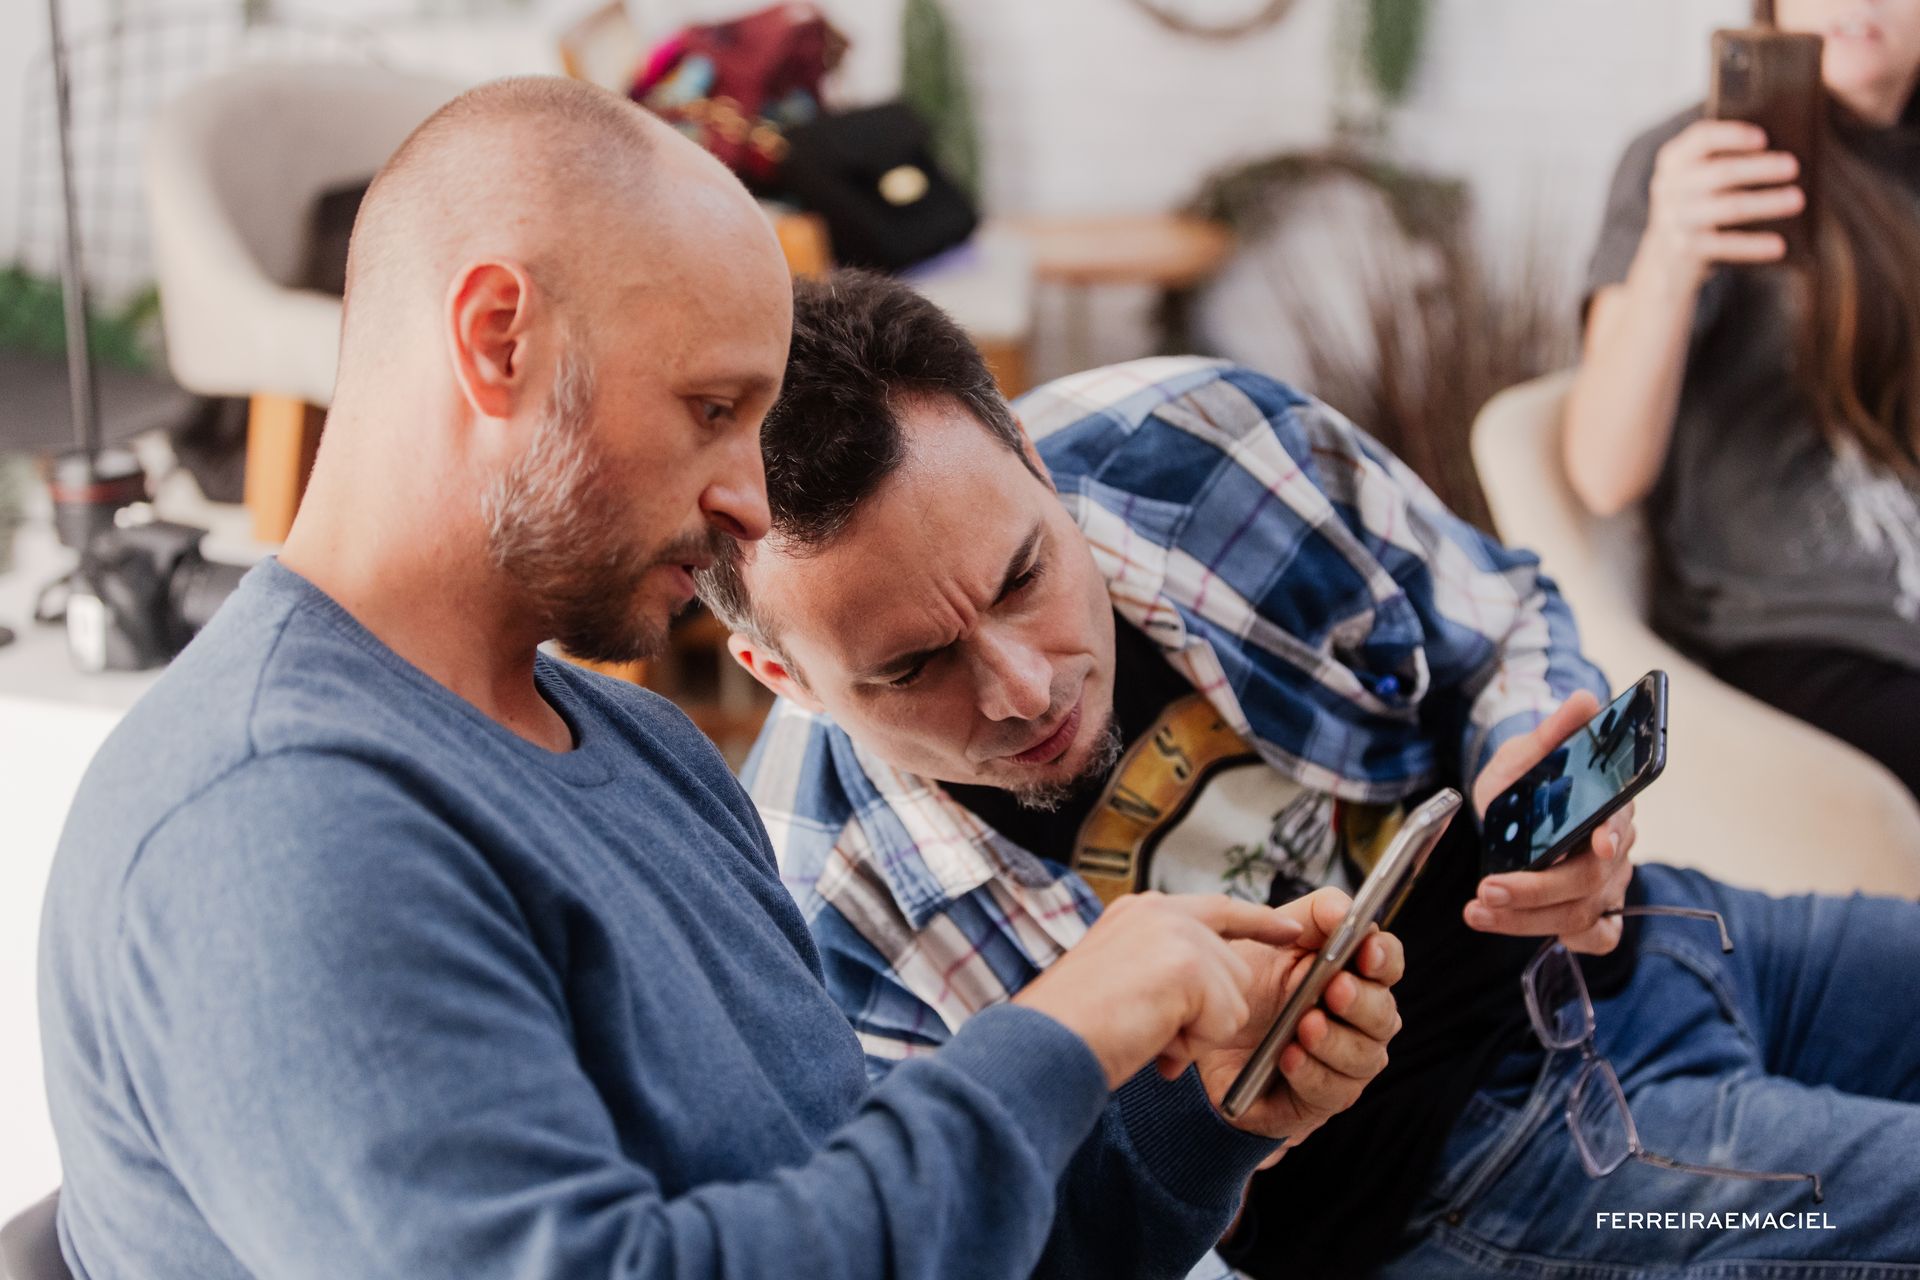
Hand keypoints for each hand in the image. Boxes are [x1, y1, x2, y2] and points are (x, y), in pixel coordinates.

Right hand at [1012, 892, 1302, 1088]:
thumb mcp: (1122, 983)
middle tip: (1154, 1033)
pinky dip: (1194, 1045)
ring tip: (1145, 1031)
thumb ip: (1167, 979)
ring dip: (1196, 1034)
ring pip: (1234, 1001)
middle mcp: (1161, 911)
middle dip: (1206, 1018)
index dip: (1259, 921)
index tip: (1292, 928)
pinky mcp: (1190, 963)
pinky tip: (1154, 1036)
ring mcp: (1177, 933)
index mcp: (1141, 912)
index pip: (1219, 909)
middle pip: (1234, 972)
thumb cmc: (1072, 1028)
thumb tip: (1212, 1011)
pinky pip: (1225, 1022)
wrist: (1044, 1041)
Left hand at [1193, 888, 1404, 1156]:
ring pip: (1363, 1057)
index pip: (1387, 963)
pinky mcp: (1321, 1099)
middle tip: (1334, 989)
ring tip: (1306, 1025)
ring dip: (1335, 1040)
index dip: (1384, 957)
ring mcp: (1345, 1063)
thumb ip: (1314, 914)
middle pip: (1383, 1014)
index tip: (1367, 951)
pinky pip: (1330, 1091)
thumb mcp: (1276, 937)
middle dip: (1361, 1002)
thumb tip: (1344, 910)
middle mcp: (1360, 1022)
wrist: (1207, 1032)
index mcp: (1355, 975)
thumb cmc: (1251, 981)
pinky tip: (1289, 1058)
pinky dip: (1311, 1073)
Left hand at [1469, 691, 1637, 954]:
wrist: (1518, 805)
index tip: (1594, 843)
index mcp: (1609, 806)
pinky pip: (1593, 938)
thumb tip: (1584, 699)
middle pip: (1587, 880)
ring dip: (1524, 919)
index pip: (1618, 826)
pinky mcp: (1591, 910)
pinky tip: (1508, 925)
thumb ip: (1554, 733)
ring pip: (1578, 914)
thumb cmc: (1528, 778)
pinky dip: (1559, 938)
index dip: (1609, 837)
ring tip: (1477, 910)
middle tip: (1487, 887)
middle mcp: (1614, 850)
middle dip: (1536, 889)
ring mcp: (1606, 884)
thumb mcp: (1528, 752)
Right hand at [1640, 119, 1800, 286]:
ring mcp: (1675, 218)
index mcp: (1674, 159)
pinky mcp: (1684, 248)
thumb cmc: (1698, 201)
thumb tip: (1784, 146)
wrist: (1664, 255)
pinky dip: (1753, 245)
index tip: (1764, 138)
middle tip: (1794, 167)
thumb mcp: (1699, 174)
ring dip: (1765, 203)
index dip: (1733, 136)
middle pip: (1720, 173)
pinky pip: (1724, 244)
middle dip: (1760, 168)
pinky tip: (1779, 246)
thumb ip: (1726, 156)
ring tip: (1797, 200)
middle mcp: (1669, 186)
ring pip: (1727, 207)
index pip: (1702, 138)